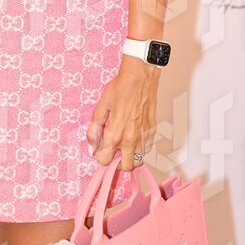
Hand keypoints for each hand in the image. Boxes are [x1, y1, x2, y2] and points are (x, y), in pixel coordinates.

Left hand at [86, 56, 158, 171]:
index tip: (100, 148)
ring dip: (130, 155)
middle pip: (125, 167)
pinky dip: (140, 147)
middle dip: (117, 161)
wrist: (139, 78)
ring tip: (123, 142)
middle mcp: (131, 139)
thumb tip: (92, 144)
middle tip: (113, 149)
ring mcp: (144, 137)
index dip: (100, 156)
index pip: (105, 160)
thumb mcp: (100, 106)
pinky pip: (146, 149)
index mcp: (115, 134)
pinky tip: (133, 135)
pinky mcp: (153, 131)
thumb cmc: (119, 89)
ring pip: (138, 160)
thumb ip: (94, 128)